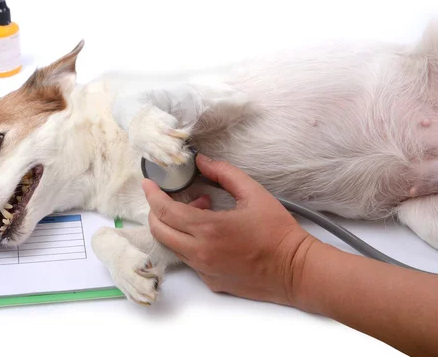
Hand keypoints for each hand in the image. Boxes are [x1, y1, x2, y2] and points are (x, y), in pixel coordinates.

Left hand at [142, 154, 315, 306]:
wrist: (296, 271)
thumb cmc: (278, 231)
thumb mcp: (254, 193)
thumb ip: (224, 173)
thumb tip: (202, 161)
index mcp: (208, 229)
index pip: (165, 211)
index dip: (152, 195)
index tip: (148, 184)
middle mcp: (200, 253)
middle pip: (159, 231)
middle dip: (156, 211)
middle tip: (168, 197)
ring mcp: (204, 270)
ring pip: (172, 246)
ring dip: (175, 226)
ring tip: (201, 211)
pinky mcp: (211, 281)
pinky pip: (188, 260)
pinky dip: (189, 243)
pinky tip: (210, 234)